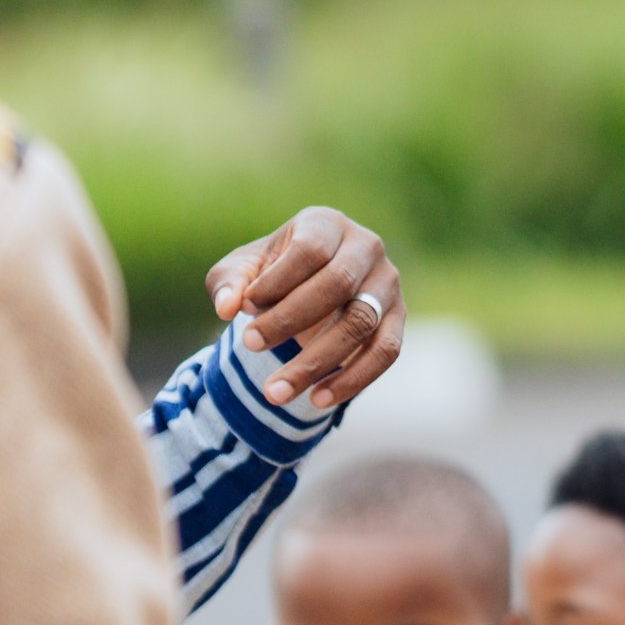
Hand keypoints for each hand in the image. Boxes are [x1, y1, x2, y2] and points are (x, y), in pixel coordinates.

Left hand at [208, 206, 405, 409]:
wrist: (306, 288)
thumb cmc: (270, 274)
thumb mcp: (242, 271)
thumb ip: (229, 284)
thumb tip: (226, 307)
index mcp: (327, 224)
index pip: (309, 250)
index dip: (276, 281)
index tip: (243, 310)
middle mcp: (366, 247)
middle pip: (338, 283)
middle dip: (290, 319)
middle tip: (247, 346)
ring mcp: (388, 284)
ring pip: (361, 322)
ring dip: (316, 361)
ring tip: (274, 393)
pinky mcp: (397, 318)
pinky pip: (385, 351)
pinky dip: (353, 379)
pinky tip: (316, 400)